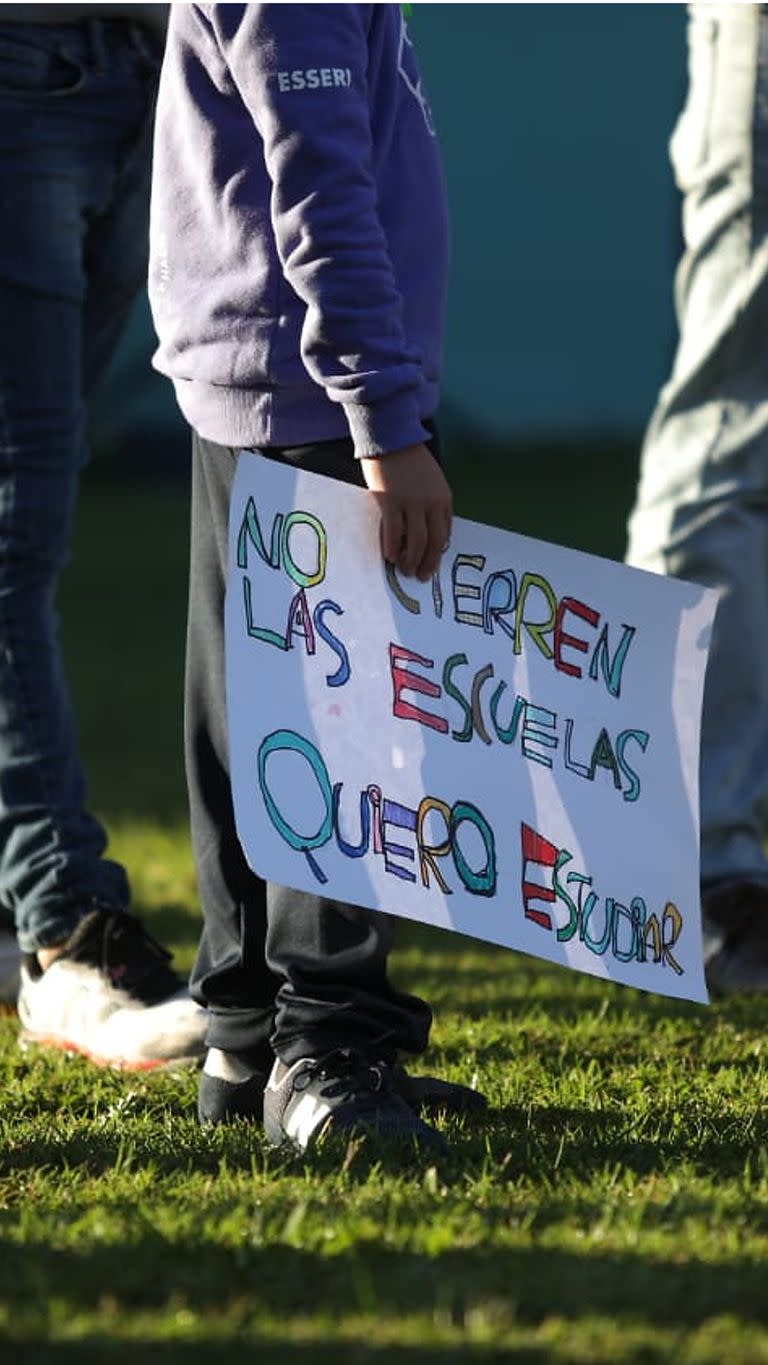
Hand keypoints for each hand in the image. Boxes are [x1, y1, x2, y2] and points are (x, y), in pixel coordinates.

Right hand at [360, 443, 452, 581]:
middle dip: (427, 564)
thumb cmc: (409, 461)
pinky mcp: (390, 501)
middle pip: (433, 542)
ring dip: (410, 560)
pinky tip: (389, 556)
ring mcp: (411, 502)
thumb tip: (426, 533)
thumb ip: (432, 505)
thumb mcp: (431, 482)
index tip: (430, 566)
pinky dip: (392, 547)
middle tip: (419, 577)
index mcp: (444, 499)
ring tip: (404, 570)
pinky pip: (393, 531)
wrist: (391, 438)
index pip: (445, 534)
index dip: (437, 554)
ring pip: (415, 541)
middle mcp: (431, 503)